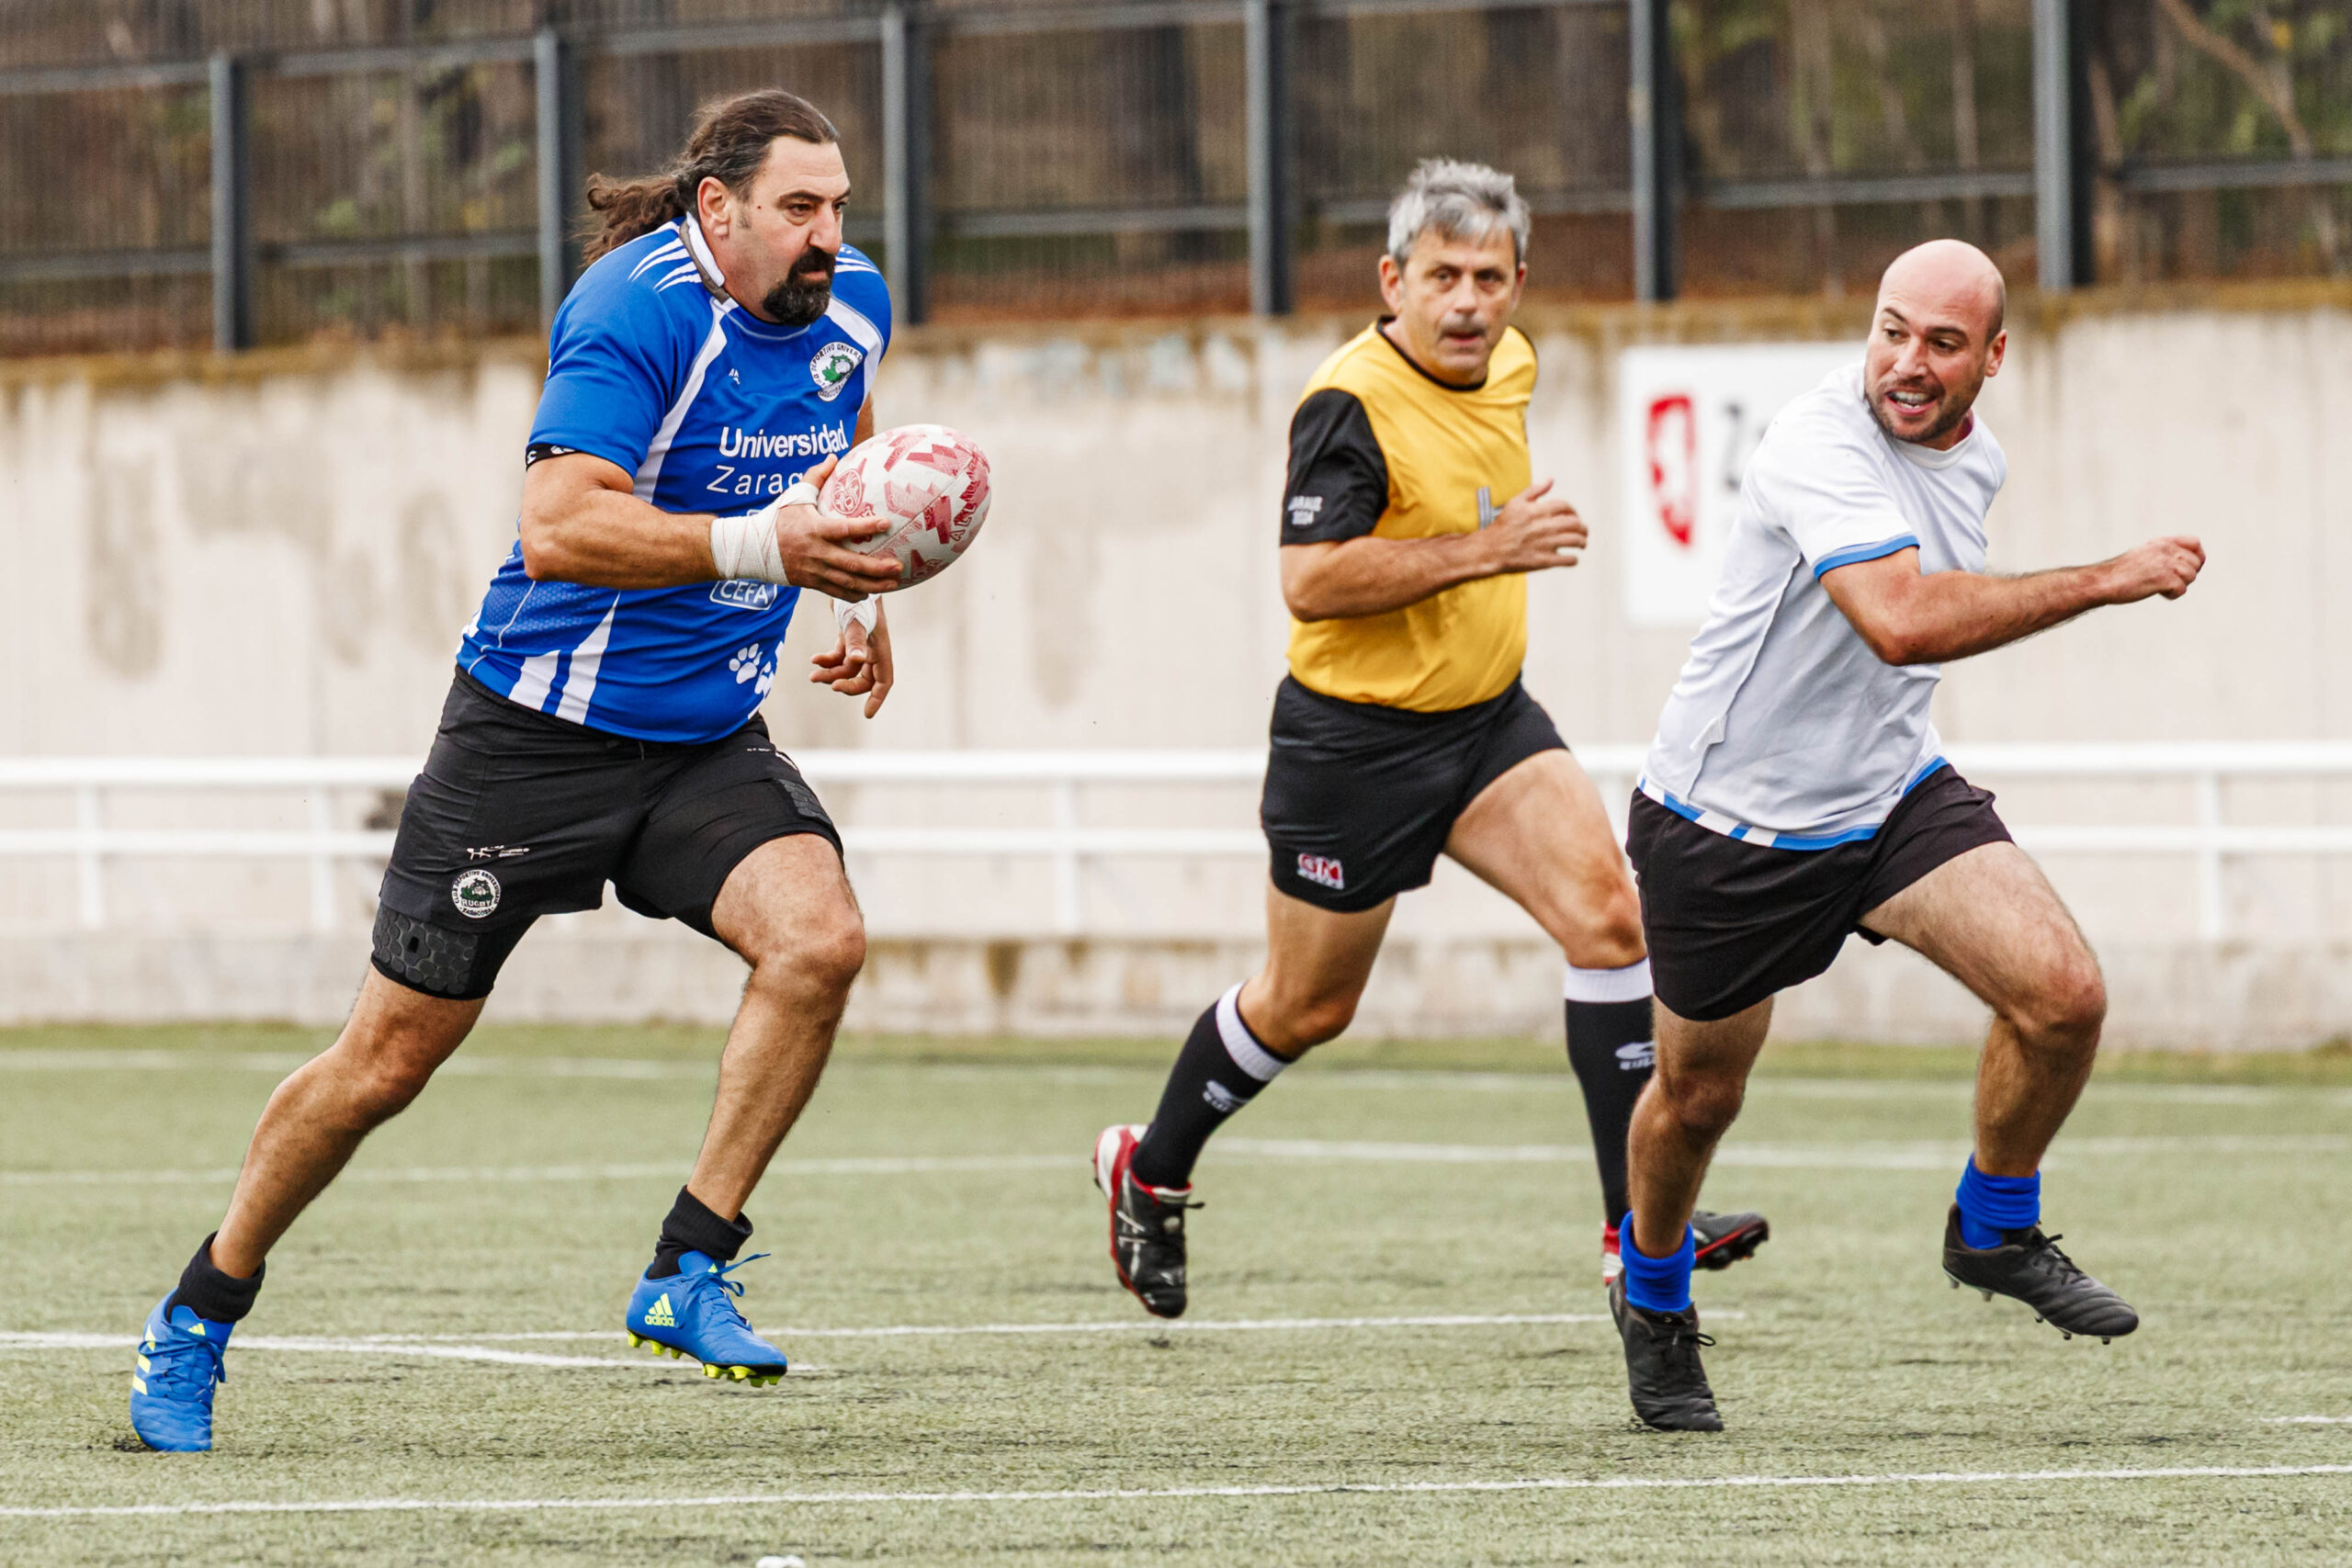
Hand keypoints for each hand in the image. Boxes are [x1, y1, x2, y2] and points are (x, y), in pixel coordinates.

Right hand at [774, 455, 904, 600]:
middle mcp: (816, 552)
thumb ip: (816, 477)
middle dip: (877, 568)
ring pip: (847, 582)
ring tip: (893, 583)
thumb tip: (834, 456)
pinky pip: (836, 592)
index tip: (886, 523)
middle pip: (851, 564)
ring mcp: (814, 570)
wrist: (753, 548)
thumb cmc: (778, 518)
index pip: (844, 529)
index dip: (865, 526)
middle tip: (898, 565)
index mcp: (814, 529)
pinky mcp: (811, 583)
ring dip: (873, 585)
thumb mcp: (795, 495)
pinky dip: (854, 594)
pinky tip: (871, 592)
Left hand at [810, 599, 893, 717]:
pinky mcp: (848, 635)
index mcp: (879, 648)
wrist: (850, 574)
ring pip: (848, 669)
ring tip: (813, 676)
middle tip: (831, 686)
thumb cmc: (857, 597)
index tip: (867, 714)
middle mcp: (872, 648)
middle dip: (846, 685)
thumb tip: (857, 661)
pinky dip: (827, 660)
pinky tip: (814, 659)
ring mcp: (860, 642)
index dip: (877, 698)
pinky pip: (838, 656)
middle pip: (864, 678)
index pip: (884, 680)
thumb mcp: (856, 619)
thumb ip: (855, 641)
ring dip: (831, 674)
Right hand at [1482, 479, 1589, 573]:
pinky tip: (1572, 558)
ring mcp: (1546, 544)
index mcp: (1538, 510)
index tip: (1574, 516)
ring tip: (1582, 544)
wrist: (1490, 550)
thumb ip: (1534, 490)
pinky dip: (1574, 559)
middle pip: (1575, 523)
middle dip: (1583, 527)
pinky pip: (1567, 560)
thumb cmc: (1502, 526)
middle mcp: (1545, 526)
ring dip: (1582, 542)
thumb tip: (1550, 480)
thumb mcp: (1515, 502)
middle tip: (1584, 531)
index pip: (1566, 507)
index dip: (1573, 511)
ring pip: (1575, 541)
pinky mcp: (1544, 560)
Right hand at [2101, 535, 2204, 603]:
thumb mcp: (2144, 554)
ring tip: (2161, 588)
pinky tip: (2159, 593)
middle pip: (2196, 563)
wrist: (2104, 581)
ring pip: (2191, 576)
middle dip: (2187, 575)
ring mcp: (2166, 564)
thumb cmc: (2120, 573)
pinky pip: (2181, 589)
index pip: (2194, 542)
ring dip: (2179, 585)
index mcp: (2162, 542)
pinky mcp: (2164, 579)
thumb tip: (2182, 564)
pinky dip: (2172, 595)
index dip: (2198, 555)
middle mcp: (2166, 550)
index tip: (2192, 566)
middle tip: (2170, 582)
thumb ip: (2162, 554)